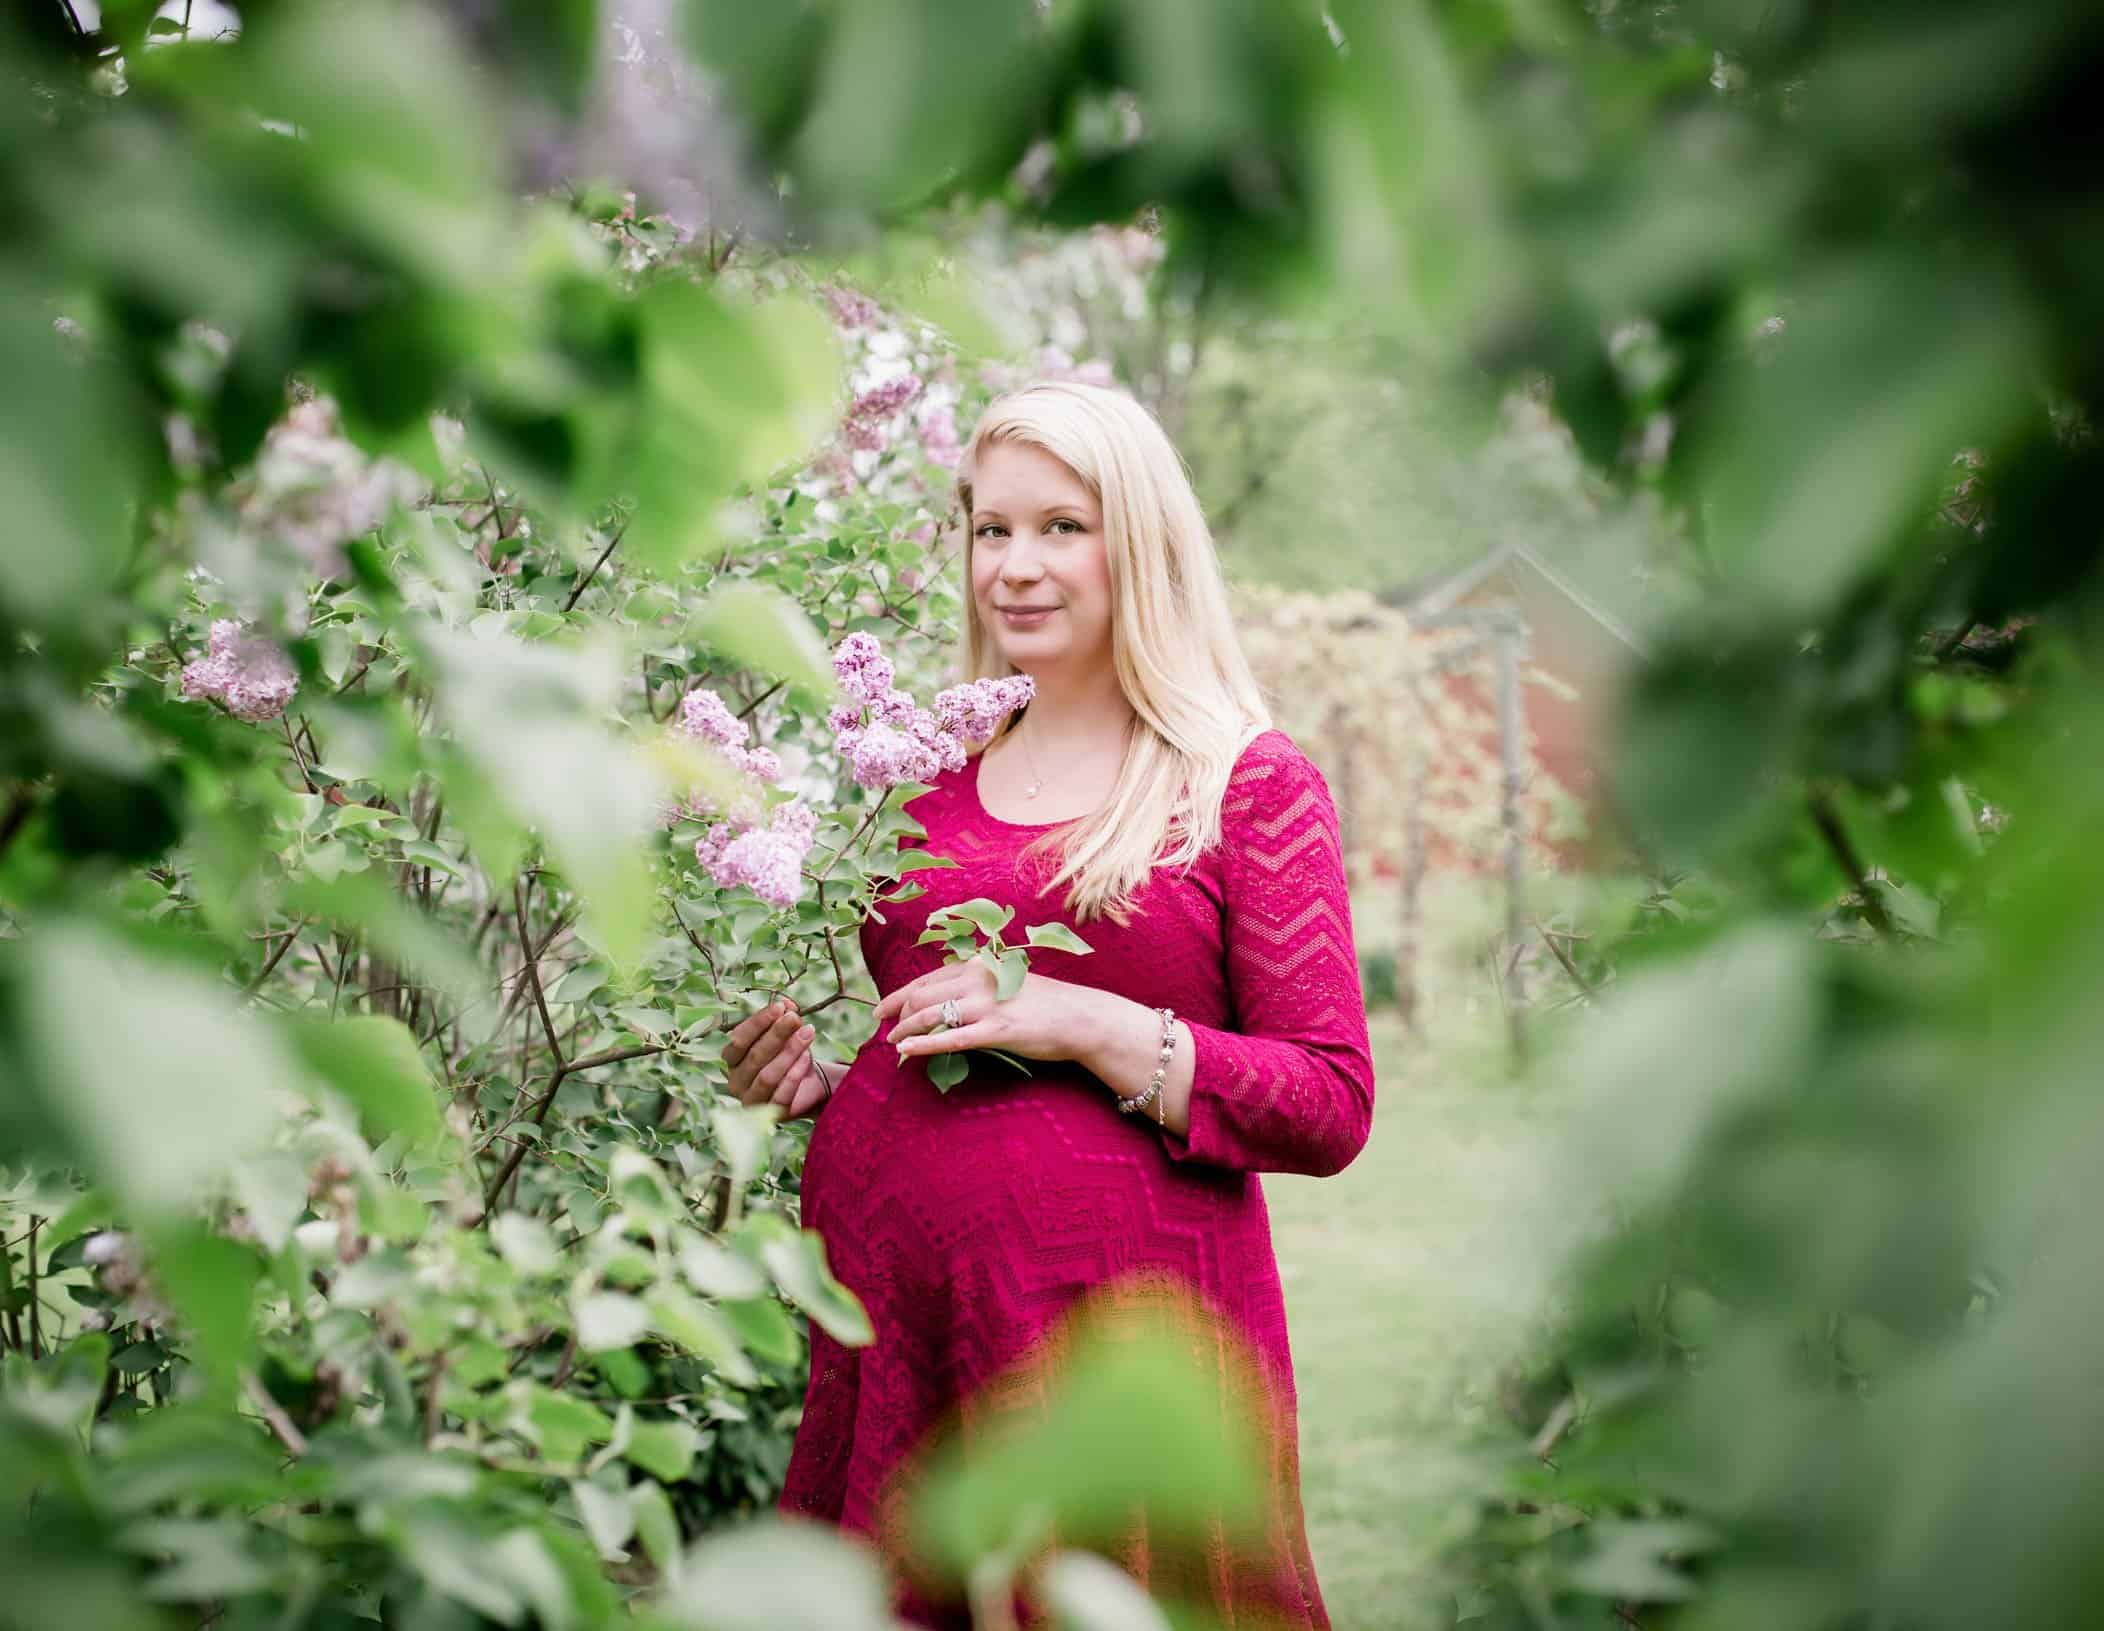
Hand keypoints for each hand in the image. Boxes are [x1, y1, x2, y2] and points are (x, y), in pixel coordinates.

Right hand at [721, 999, 830, 1118]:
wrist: (807, 1085)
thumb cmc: (788, 1054)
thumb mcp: (785, 1033)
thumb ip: (782, 1018)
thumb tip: (786, 1004)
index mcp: (732, 1059)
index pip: (738, 1040)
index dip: (758, 1022)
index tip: (781, 1007)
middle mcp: (736, 1081)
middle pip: (754, 1056)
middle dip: (777, 1034)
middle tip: (796, 1018)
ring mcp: (752, 1099)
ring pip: (767, 1075)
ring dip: (789, 1052)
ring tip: (808, 1033)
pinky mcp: (772, 1113)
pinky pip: (782, 1094)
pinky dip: (795, 1074)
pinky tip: (808, 1057)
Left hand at [874, 962, 1104, 1067]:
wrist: (1079, 1016)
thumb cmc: (1044, 1002)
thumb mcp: (1006, 981)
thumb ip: (977, 985)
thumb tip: (948, 998)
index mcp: (978, 965)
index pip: (927, 979)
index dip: (900, 995)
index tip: (882, 1010)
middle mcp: (978, 980)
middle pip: (922, 995)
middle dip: (897, 1014)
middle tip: (885, 1031)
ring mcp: (986, 1005)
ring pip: (931, 1014)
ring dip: (905, 1029)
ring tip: (892, 1044)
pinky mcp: (996, 1030)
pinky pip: (951, 1038)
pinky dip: (924, 1044)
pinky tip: (906, 1051)